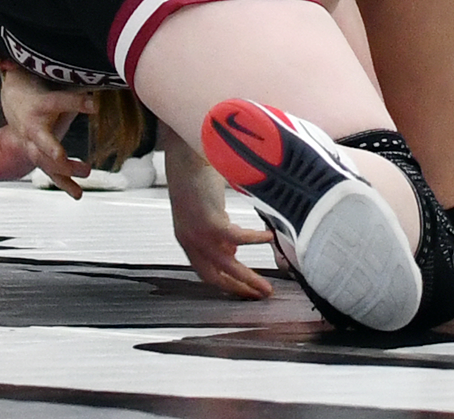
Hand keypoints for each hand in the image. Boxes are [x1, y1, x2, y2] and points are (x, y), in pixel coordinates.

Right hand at [0, 64, 94, 198]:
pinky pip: (51, 173)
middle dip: (52, 151)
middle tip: (62, 157)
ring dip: (64, 172)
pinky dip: (64, 184)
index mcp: (39, 105)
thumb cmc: (37, 84)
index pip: (59, 102)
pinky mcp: (38, 156)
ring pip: (46, 163)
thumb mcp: (49, 73)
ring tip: (86, 172)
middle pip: (42, 142)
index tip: (94, 104)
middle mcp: (33, 128)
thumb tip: (91, 52)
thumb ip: (67, 70)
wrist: (13, 103)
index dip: (76, 102)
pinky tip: (78, 194)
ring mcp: (33, 145)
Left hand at [162, 128, 273, 298]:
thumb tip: (232, 252)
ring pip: (227, 265)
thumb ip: (216, 233)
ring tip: (267, 287)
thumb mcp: (204, 213)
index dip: (227, 286)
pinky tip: (269, 238)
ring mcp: (198, 233)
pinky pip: (237, 238)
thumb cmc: (195, 180)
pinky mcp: (209, 221)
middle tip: (261, 296)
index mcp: (187, 240)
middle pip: (216, 277)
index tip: (246, 292)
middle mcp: (190, 241)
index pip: (207, 273)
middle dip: (239, 289)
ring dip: (248, 279)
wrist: (184, 156)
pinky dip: (254, 240)